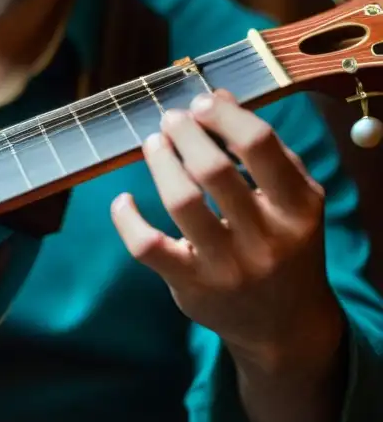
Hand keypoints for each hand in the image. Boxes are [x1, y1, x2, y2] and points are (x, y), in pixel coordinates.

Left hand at [111, 89, 341, 370]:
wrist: (284, 325)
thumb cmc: (284, 246)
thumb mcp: (293, 200)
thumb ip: (263, 151)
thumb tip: (218, 96)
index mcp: (298, 208)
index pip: (260, 146)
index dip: (224, 116)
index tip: (202, 102)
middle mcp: (266, 239)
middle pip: (215, 171)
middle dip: (186, 134)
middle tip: (170, 118)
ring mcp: (227, 266)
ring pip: (182, 202)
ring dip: (160, 163)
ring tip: (152, 143)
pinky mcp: (191, 286)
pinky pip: (148, 246)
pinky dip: (126, 218)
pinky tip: (123, 200)